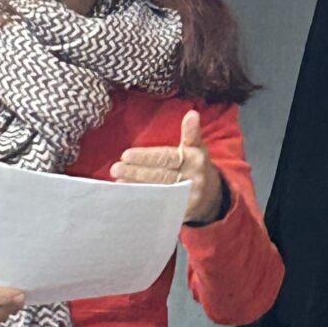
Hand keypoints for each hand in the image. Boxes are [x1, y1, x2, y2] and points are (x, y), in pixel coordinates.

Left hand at [112, 109, 224, 225]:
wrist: (212, 197)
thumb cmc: (197, 167)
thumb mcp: (197, 148)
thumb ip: (191, 133)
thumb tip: (192, 113)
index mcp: (195, 159)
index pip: (166, 157)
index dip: (146, 157)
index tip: (125, 155)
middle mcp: (193, 179)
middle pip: (160, 176)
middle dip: (136, 173)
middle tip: (115, 169)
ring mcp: (188, 198)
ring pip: (159, 192)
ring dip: (136, 188)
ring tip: (118, 182)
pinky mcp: (182, 212)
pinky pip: (161, 207)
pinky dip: (144, 203)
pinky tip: (129, 198)